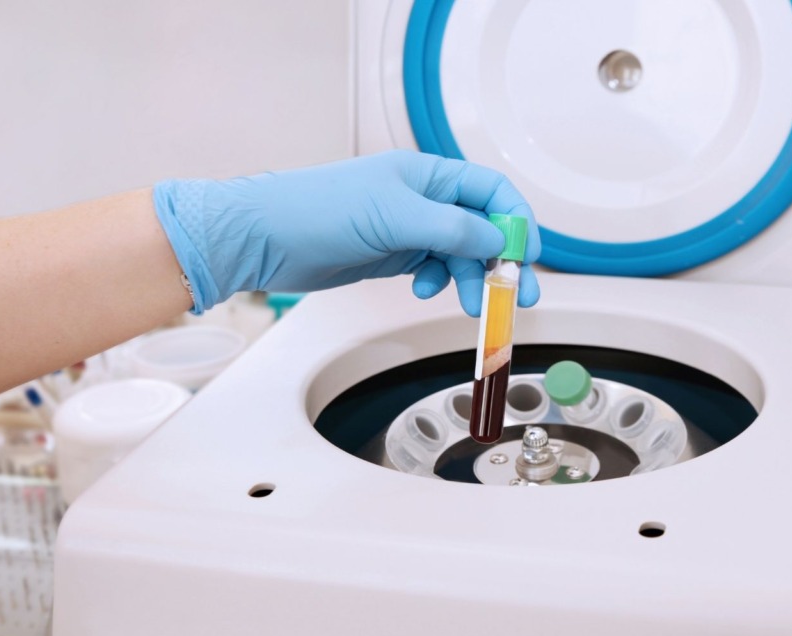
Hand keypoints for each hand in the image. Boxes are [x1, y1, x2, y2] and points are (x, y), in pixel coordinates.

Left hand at [153, 150, 539, 315]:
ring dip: (472, 278)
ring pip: (459, 253)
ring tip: (474, 305)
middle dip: (502, 261)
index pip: (491, 191)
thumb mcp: (394, 217)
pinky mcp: (391, 253)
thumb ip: (451, 228)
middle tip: (518, 296)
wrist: (265, 238)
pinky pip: (433, 268)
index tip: (527, 257)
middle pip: (480, 227)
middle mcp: (422, 198)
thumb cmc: (319, 210)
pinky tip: (424, 289)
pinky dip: (438, 281)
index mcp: (427, 175)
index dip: (516, 222)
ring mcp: (407, 227)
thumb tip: (497, 240)